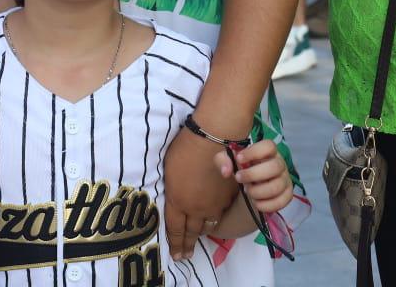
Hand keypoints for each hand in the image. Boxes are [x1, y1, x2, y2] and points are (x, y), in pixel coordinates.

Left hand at [163, 128, 237, 259]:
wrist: (213, 139)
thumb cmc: (184, 148)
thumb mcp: (168, 171)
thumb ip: (171, 190)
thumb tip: (172, 197)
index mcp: (177, 202)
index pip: (175, 229)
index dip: (175, 244)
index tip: (176, 256)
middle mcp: (196, 208)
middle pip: (191, 232)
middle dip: (187, 245)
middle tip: (185, 256)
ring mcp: (214, 204)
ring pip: (207, 225)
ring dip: (201, 233)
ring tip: (197, 240)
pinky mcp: (227, 197)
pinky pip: (220, 213)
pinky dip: (214, 218)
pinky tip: (212, 219)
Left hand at [214, 139, 292, 214]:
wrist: (250, 183)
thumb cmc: (242, 167)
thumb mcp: (229, 160)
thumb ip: (223, 161)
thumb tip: (226, 171)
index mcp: (268, 151)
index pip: (269, 146)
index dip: (254, 152)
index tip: (239, 159)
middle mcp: (280, 163)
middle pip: (274, 167)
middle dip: (253, 175)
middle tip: (239, 178)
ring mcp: (285, 179)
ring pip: (277, 186)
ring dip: (258, 191)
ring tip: (247, 191)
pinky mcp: (287, 194)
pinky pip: (282, 201)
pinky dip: (266, 205)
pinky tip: (256, 202)